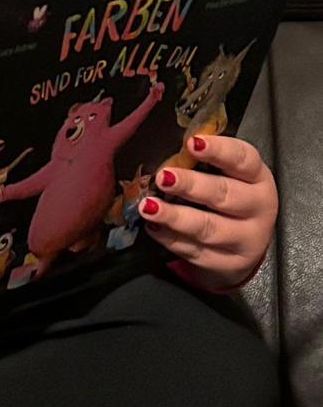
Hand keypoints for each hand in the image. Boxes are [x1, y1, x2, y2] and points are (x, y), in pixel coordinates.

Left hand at [139, 134, 276, 291]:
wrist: (242, 245)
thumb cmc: (229, 199)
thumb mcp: (228, 177)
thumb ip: (204, 164)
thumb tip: (168, 152)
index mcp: (258, 178)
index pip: (244, 160)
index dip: (219, 151)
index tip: (193, 143)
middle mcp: (258, 208)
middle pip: (225, 195)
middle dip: (192, 186)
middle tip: (163, 177)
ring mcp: (246, 239)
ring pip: (208, 228)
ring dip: (175, 217)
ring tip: (149, 207)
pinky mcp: (228, 264)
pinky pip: (194, 251)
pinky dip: (171, 238)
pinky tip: (153, 227)